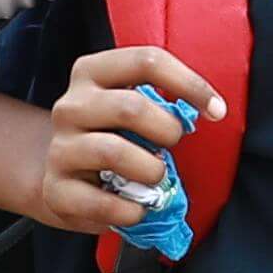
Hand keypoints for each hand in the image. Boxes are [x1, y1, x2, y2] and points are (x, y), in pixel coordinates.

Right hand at [31, 47, 223, 236]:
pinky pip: (102, 203)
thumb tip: (210, 110)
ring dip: (151, 171)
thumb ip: (160, 101)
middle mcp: (70, 106)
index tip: (216, 111)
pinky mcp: (56, 190)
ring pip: (113, 152)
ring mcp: (59, 148)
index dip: (190, 84)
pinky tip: (137, 208)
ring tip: (155, 179)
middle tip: (172, 146)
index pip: (147, 61)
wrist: (62, 179)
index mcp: (92, 73)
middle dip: (167, 131)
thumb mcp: (130, 108)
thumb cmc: (111, 137)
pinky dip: (132, 211)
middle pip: (130, 107)